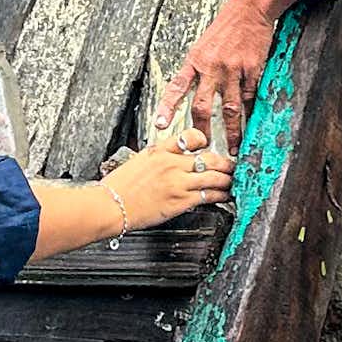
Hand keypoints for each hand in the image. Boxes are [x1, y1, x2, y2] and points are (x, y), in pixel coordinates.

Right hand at [105, 133, 233, 231]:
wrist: (110, 205)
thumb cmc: (119, 187)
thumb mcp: (138, 161)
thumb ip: (159, 159)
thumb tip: (173, 162)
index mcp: (160, 150)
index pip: (190, 136)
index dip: (204, 141)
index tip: (209, 147)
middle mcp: (171, 163)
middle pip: (209, 157)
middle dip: (225, 163)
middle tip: (232, 167)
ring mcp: (177, 182)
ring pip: (213, 177)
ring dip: (226, 180)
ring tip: (231, 182)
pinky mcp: (180, 201)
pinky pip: (208, 195)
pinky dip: (220, 195)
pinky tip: (224, 196)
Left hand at [160, 0, 286, 138]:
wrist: (249, 11)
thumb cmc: (225, 29)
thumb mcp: (203, 46)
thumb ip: (197, 69)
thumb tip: (190, 91)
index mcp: (195, 60)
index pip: (177, 87)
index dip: (167, 108)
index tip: (160, 125)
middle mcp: (211, 67)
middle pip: (202, 106)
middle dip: (201, 131)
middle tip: (203, 147)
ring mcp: (232, 70)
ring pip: (229, 110)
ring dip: (231, 133)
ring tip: (233, 148)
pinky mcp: (251, 71)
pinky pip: (249, 99)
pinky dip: (249, 116)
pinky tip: (250, 128)